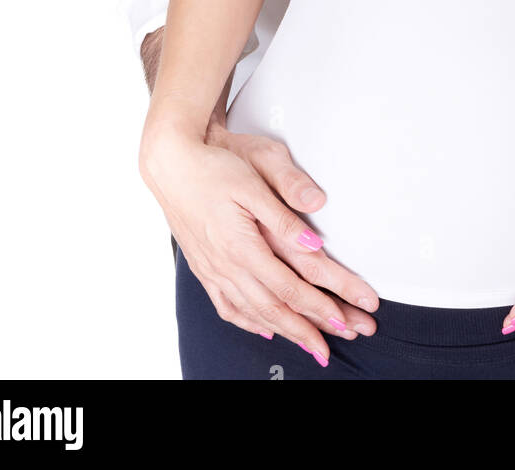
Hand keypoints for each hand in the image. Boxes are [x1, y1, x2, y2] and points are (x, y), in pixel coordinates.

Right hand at [139, 123, 378, 366]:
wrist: (171, 165)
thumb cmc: (213, 168)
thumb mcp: (254, 182)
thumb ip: (284, 216)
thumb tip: (313, 243)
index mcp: (242, 246)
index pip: (289, 286)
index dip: (318, 306)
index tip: (343, 319)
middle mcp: (226, 265)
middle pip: (274, 308)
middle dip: (306, 331)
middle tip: (330, 348)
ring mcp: (213, 270)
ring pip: (253, 312)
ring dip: (283, 331)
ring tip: (307, 344)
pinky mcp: (204, 267)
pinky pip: (227, 306)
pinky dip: (248, 322)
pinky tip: (262, 328)